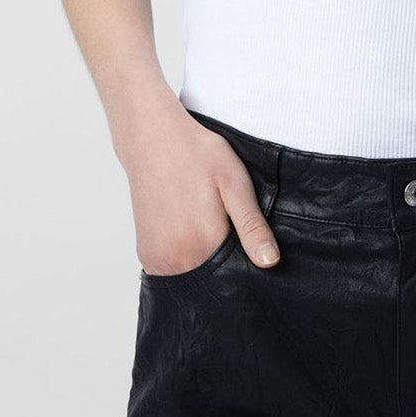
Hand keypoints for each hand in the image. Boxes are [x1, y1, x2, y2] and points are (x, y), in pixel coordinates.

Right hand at [121, 114, 280, 275]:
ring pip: (194, 276)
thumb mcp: (235, 184)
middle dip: (227, 262)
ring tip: (204, 221)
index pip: (235, 275)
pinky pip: (174, 269)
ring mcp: (155, 261)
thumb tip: (270, 261)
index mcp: (200, 247)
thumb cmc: (196, 154)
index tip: (245, 237)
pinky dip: (186, 257)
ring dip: (205, 260)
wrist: (152, 137)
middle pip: (213, 279)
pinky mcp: (145, 255)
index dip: (247, 261)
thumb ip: (252, 226)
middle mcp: (173, 262)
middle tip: (223, 221)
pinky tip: (189, 228)